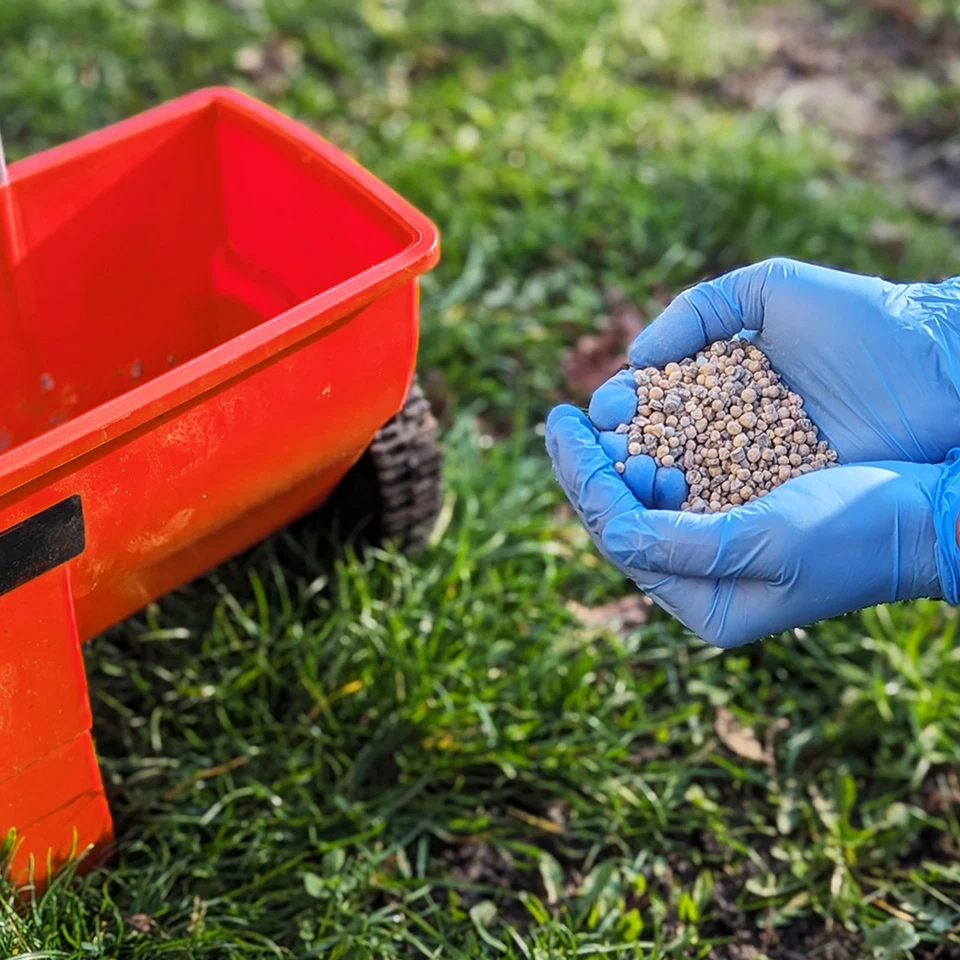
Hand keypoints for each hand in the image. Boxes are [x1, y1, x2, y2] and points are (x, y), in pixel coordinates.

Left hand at [546, 405, 959, 646]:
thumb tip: (607, 529)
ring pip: (645, 502)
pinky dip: (654, 450)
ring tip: (591, 418)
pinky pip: (678, 484)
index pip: (620, 539)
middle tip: (559, 418)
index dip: (584, 481)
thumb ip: (683, 545)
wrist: (933, 513)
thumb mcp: (771, 542)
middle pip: (624, 521)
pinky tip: (638, 421)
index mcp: (707, 606)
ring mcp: (720, 550)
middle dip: (589, 469)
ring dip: (616, 458)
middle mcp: (705, 583)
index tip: (559, 423)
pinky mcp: (739, 516)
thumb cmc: (862, 531)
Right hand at [589, 258, 959, 506]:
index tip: (602, 414)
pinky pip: (723, 507)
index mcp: (720, 377)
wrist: (940, 368)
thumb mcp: (773, 289)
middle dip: (618, 450)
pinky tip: (666, 504)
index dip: (620, 407)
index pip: (652, 398)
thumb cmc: (863, 321)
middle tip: (601, 454)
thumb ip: (699, 308)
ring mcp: (751, 464)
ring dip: (644, 482)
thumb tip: (638, 357)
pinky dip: (689, 509)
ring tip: (629, 475)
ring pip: (680, 481)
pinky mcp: (779, 497)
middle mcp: (728, 425)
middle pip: (654, 444)